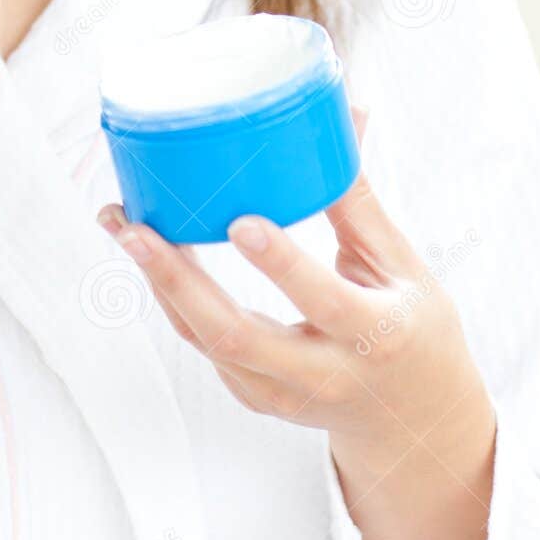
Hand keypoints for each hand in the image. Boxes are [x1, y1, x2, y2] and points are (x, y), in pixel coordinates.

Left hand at [95, 108, 496, 482]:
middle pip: (236, 336)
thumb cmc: (416, 329)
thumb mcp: (403, 266)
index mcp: (375, 335)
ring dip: (160, 283)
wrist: (416, 425)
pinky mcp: (257, 399)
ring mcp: (284, 394)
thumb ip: (360, 198)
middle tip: (134, 228)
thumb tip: (345, 114)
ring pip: (208, 343)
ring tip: (123, 224)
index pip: (321, 301)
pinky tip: (148, 252)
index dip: (280, 264)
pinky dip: (173, 298)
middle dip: (177, 280)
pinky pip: (205, 348)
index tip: (240, 221)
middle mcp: (324, 374)